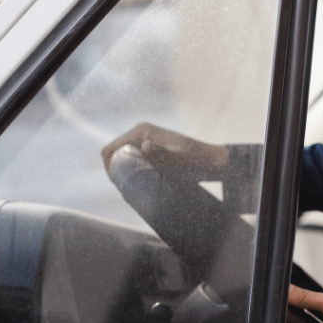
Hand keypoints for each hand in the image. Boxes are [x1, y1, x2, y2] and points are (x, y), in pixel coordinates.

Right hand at [101, 122, 229, 181]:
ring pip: (123, 160)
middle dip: (117, 173)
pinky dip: (134, 173)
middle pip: (114, 156)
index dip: (110, 170)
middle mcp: (140, 132)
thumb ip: (163, 154)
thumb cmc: (196, 162)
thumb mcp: (178, 161)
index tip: (122, 186)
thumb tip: (145, 147)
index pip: (109, 150)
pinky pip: (133, 161)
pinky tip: (142, 186)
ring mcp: (145, 140)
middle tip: (131, 191)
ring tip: (137, 191)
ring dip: (125, 175)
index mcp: (140, 131)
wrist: (213, 161)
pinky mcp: (151, 149)